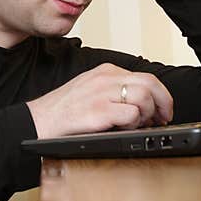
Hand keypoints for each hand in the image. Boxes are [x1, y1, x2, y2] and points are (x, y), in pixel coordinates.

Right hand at [27, 63, 173, 138]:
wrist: (37, 123)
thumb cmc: (62, 112)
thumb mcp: (90, 90)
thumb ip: (114, 91)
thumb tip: (143, 104)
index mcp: (105, 71)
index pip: (146, 77)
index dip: (161, 95)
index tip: (162, 110)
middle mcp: (105, 78)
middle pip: (150, 84)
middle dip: (163, 103)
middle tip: (162, 118)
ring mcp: (102, 93)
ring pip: (144, 97)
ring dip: (147, 115)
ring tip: (138, 125)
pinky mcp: (99, 111)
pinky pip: (131, 114)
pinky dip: (134, 124)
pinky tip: (124, 129)